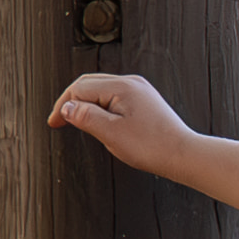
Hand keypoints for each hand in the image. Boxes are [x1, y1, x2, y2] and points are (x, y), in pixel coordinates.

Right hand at [50, 72, 200, 168]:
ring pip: (101, 90)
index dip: (63, 105)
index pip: (80, 88)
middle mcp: (132, 83)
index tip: (54, 123)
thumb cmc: (152, 147)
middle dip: (72, 102)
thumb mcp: (111, 134)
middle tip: (60, 121)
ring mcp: (140, 91)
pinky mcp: (145, 101)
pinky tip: (98, 122)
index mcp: (122, 87)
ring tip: (76, 122)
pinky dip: (101, 107)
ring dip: (86, 104)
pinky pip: (115, 97)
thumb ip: (85, 117)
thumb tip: (67, 107)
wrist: (185, 155)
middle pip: (89, 85)